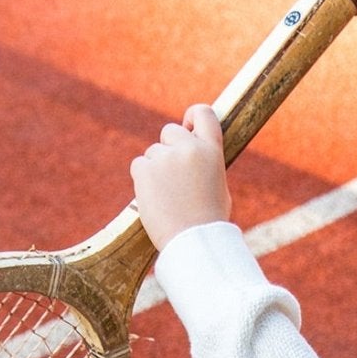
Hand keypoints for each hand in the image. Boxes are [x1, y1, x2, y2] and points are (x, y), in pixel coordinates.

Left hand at [130, 105, 231, 253]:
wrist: (193, 244)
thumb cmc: (208, 222)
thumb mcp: (217, 186)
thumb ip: (204, 163)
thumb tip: (191, 152)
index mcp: (212, 151)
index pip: (203, 113)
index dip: (192, 116)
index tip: (187, 126)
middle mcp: (189, 148)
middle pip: (169, 132)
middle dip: (168, 149)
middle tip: (173, 178)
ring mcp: (166, 158)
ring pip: (153, 153)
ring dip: (156, 170)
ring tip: (168, 198)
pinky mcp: (145, 169)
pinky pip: (139, 165)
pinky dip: (143, 180)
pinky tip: (155, 199)